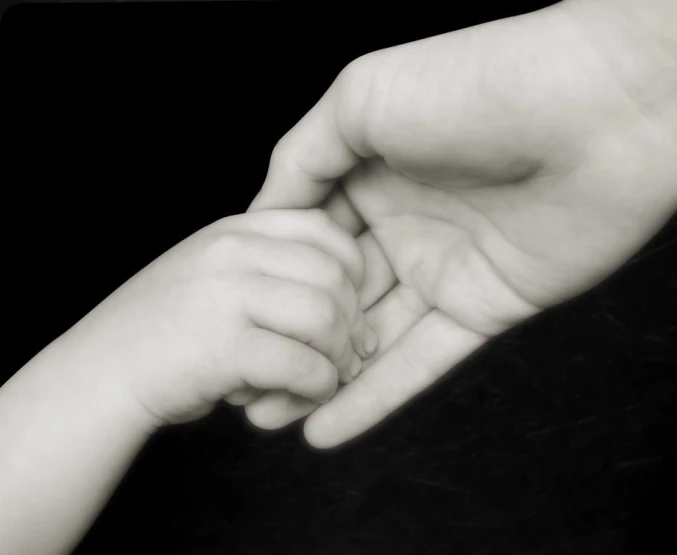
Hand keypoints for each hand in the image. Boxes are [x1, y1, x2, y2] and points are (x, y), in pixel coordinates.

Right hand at [69, 209, 375, 426]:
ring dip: (339, 356)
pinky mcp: (222, 347)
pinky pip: (303, 364)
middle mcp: (231, 253)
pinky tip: (304, 394)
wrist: (98, 373)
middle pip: (333, 276)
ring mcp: (224, 296)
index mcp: (234, 232)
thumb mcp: (213, 275)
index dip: (353, 271)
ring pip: (324, 317)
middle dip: (354, 321)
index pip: (322, 230)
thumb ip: (268, 269)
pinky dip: (317, 386)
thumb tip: (349, 298)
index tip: (351, 306)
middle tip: (353, 353)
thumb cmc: (165, 331)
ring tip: (328, 376)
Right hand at [246, 0, 676, 445]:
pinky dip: (375, 398)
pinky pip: (422, 360)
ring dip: (321, 379)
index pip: (307, 240)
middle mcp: (404, 224)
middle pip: (334, 296)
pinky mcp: (484, 307)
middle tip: (235, 386)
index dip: (269, 280)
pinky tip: (326, 429)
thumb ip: (305, 156)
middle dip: (288, 339)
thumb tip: (264, 211)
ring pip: (371, 337)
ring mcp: (444, 269)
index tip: (223, 319)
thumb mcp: (362, 98)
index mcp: (371, 174)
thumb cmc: (478, 85)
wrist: (598, 108)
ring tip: (264, 417)